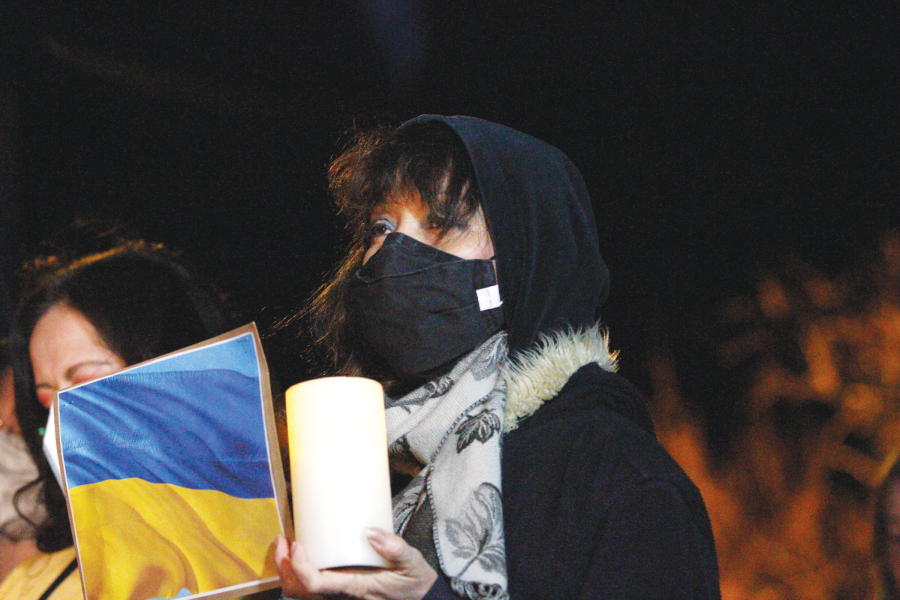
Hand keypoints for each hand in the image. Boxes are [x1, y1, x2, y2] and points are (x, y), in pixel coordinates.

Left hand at [275, 528, 437, 599]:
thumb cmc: (414, 583)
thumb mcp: (412, 563)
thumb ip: (395, 548)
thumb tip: (370, 531)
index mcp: (354, 588)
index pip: (315, 585)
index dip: (300, 567)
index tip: (297, 544)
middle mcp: (341, 596)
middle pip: (298, 592)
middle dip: (284, 567)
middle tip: (282, 540)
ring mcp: (338, 596)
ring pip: (300, 593)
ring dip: (287, 570)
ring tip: (284, 545)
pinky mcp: (339, 591)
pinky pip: (310, 589)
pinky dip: (297, 573)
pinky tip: (299, 555)